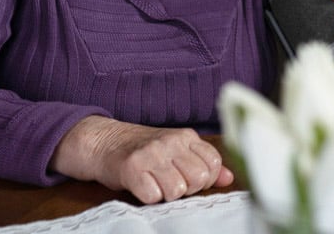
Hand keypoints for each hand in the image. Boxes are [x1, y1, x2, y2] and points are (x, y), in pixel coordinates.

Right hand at [50, 116, 233, 203]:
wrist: (104, 142)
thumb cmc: (145, 150)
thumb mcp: (177, 150)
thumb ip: (203, 162)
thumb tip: (229, 178)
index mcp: (186, 136)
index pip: (213, 162)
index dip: (205, 178)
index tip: (190, 178)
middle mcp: (171, 142)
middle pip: (198, 178)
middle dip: (188, 188)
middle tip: (172, 183)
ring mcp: (151, 154)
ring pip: (177, 190)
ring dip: (166, 194)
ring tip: (156, 184)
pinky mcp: (132, 168)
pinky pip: (152, 196)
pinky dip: (148, 197)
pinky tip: (142, 186)